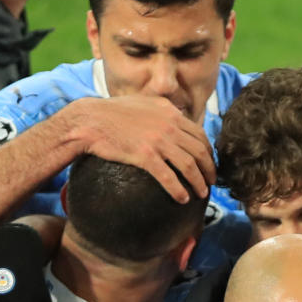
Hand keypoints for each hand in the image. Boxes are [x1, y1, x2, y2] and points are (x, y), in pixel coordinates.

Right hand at [68, 96, 215, 202]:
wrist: (90, 120)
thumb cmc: (113, 112)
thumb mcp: (144, 102)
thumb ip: (163, 110)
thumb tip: (178, 116)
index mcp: (170, 113)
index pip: (199, 134)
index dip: (209, 152)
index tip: (209, 164)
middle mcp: (169, 125)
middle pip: (200, 151)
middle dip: (209, 169)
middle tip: (211, 182)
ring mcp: (158, 140)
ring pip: (189, 165)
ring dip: (199, 182)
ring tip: (202, 194)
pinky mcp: (145, 155)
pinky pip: (169, 177)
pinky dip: (179, 190)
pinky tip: (183, 199)